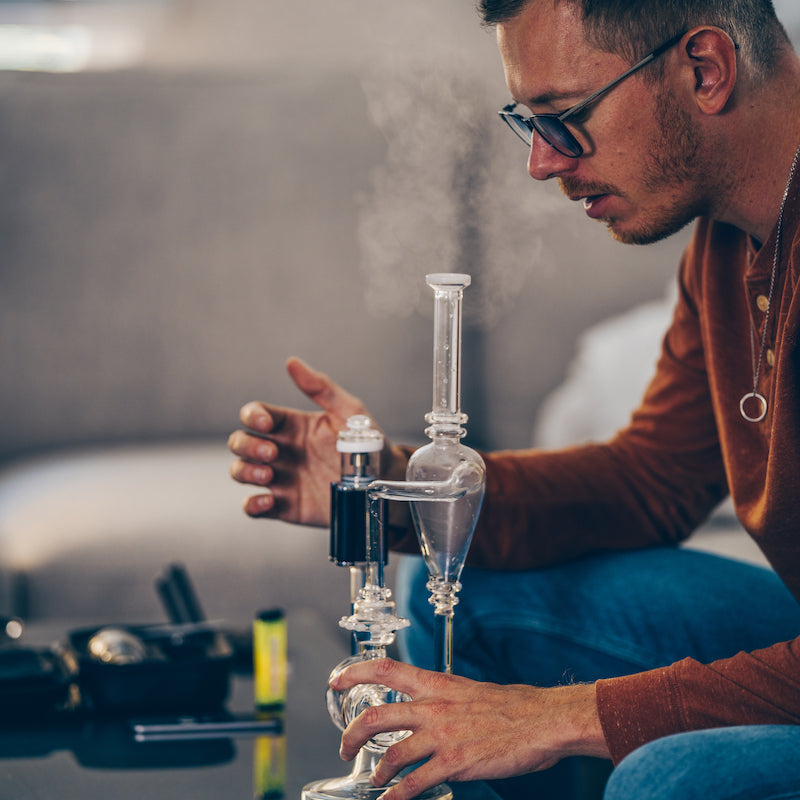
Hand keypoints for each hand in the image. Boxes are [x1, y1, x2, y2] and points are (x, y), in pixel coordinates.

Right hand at [228, 357, 393, 526]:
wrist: (381, 483)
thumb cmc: (366, 443)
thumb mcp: (348, 411)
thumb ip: (320, 387)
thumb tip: (292, 362)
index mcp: (292, 426)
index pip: (256, 414)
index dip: (252, 416)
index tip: (266, 424)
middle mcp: (280, 450)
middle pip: (240, 442)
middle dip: (247, 446)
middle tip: (271, 454)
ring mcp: (280, 478)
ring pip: (241, 471)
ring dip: (245, 471)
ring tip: (267, 475)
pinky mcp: (284, 505)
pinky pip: (253, 506)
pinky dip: (251, 505)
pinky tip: (267, 501)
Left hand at [330, 658, 608, 799]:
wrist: (541, 719)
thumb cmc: (512, 705)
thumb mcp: (470, 690)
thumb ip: (445, 698)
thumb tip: (431, 707)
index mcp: (437, 685)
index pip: (386, 670)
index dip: (355, 673)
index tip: (336, 680)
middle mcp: (433, 707)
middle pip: (376, 716)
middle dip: (352, 734)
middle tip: (344, 747)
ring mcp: (442, 736)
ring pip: (391, 754)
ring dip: (376, 771)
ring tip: (375, 780)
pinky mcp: (454, 763)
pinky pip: (414, 783)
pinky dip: (397, 796)